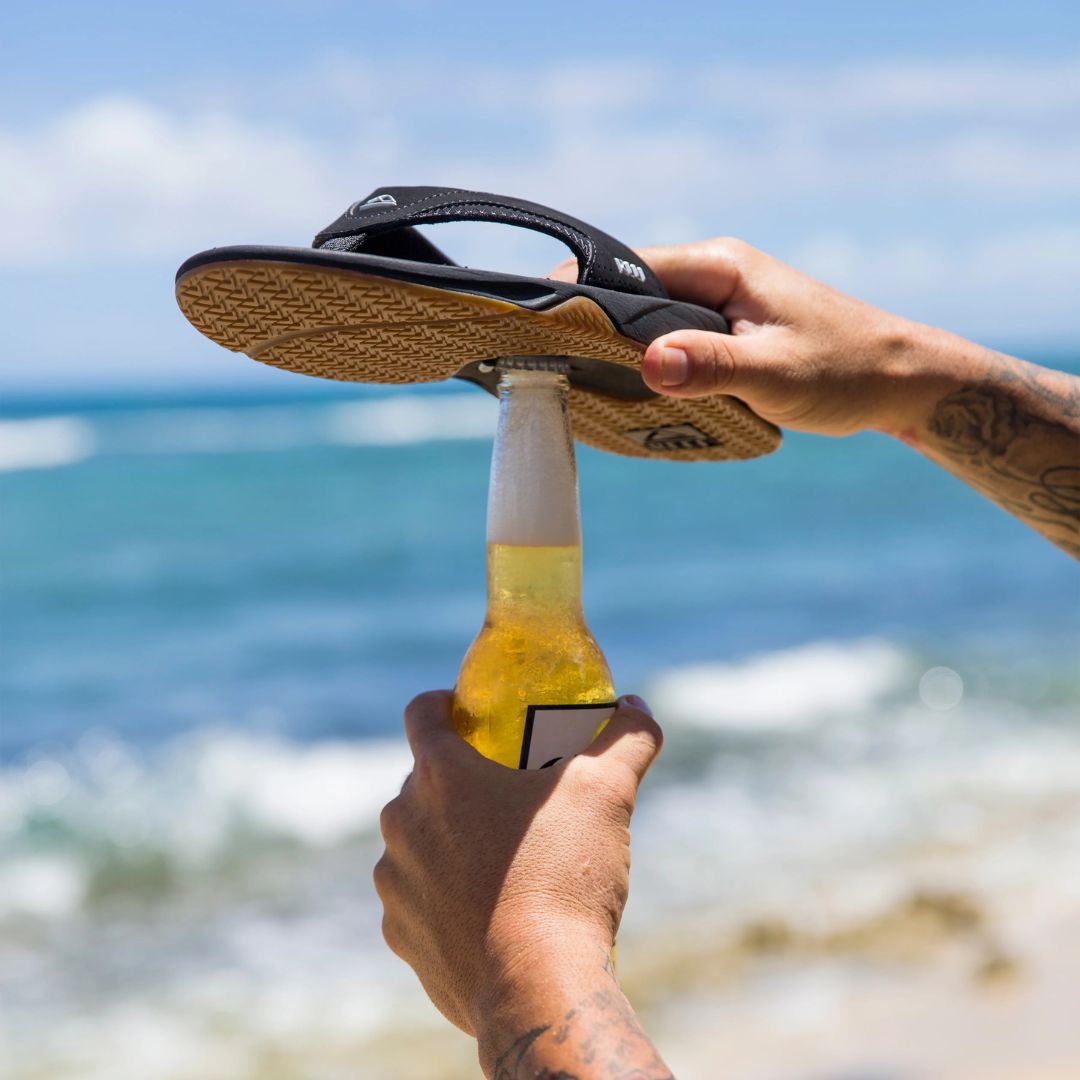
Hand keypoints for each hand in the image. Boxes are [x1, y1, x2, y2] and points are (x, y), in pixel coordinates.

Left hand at [374, 691, 662, 1038]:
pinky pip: (417, 899)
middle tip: (508, 792)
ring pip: (416, 841)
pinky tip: (487, 910)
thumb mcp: (608, 792)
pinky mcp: (401, 935)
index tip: (474, 714)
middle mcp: (402, 822)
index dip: (446, 703)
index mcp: (439, 776)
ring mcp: (396, 882)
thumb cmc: (566, 876)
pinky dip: (443, 896)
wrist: (537, 987)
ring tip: (501, 857)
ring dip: (446, 839)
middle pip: (422, 781)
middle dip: (458, 780)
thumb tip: (638, 706)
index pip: (422, 713)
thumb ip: (626, 739)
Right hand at [552, 237, 958, 436]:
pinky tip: (630, 396)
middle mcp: (712, 274)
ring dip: (618, 350)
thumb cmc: (844, 370)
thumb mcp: (777, 373)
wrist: (897, 380)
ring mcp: (717, 303)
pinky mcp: (724, 331)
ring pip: (645, 320)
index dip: (578, 293)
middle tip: (553, 370)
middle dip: (590, 326)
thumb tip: (649, 363)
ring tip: (579, 387)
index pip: (626, 267)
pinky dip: (646, 364)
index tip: (539, 329)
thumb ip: (712, 366)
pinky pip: (668, 340)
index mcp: (718, 266)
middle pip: (627, 292)